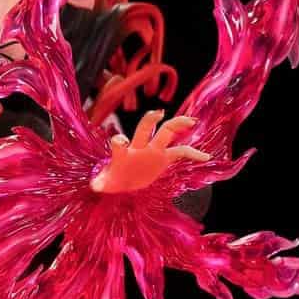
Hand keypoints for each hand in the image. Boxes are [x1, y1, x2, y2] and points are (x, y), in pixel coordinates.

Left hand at [90, 112, 208, 194]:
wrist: (125, 184)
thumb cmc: (113, 180)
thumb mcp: (105, 183)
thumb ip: (100, 183)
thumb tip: (94, 185)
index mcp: (123, 154)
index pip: (120, 142)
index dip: (119, 141)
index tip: (120, 141)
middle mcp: (139, 147)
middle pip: (145, 128)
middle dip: (151, 119)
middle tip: (160, 113)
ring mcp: (153, 151)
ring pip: (166, 133)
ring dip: (177, 125)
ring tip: (191, 122)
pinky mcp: (164, 158)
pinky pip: (181, 152)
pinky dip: (193, 154)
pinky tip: (205, 157)